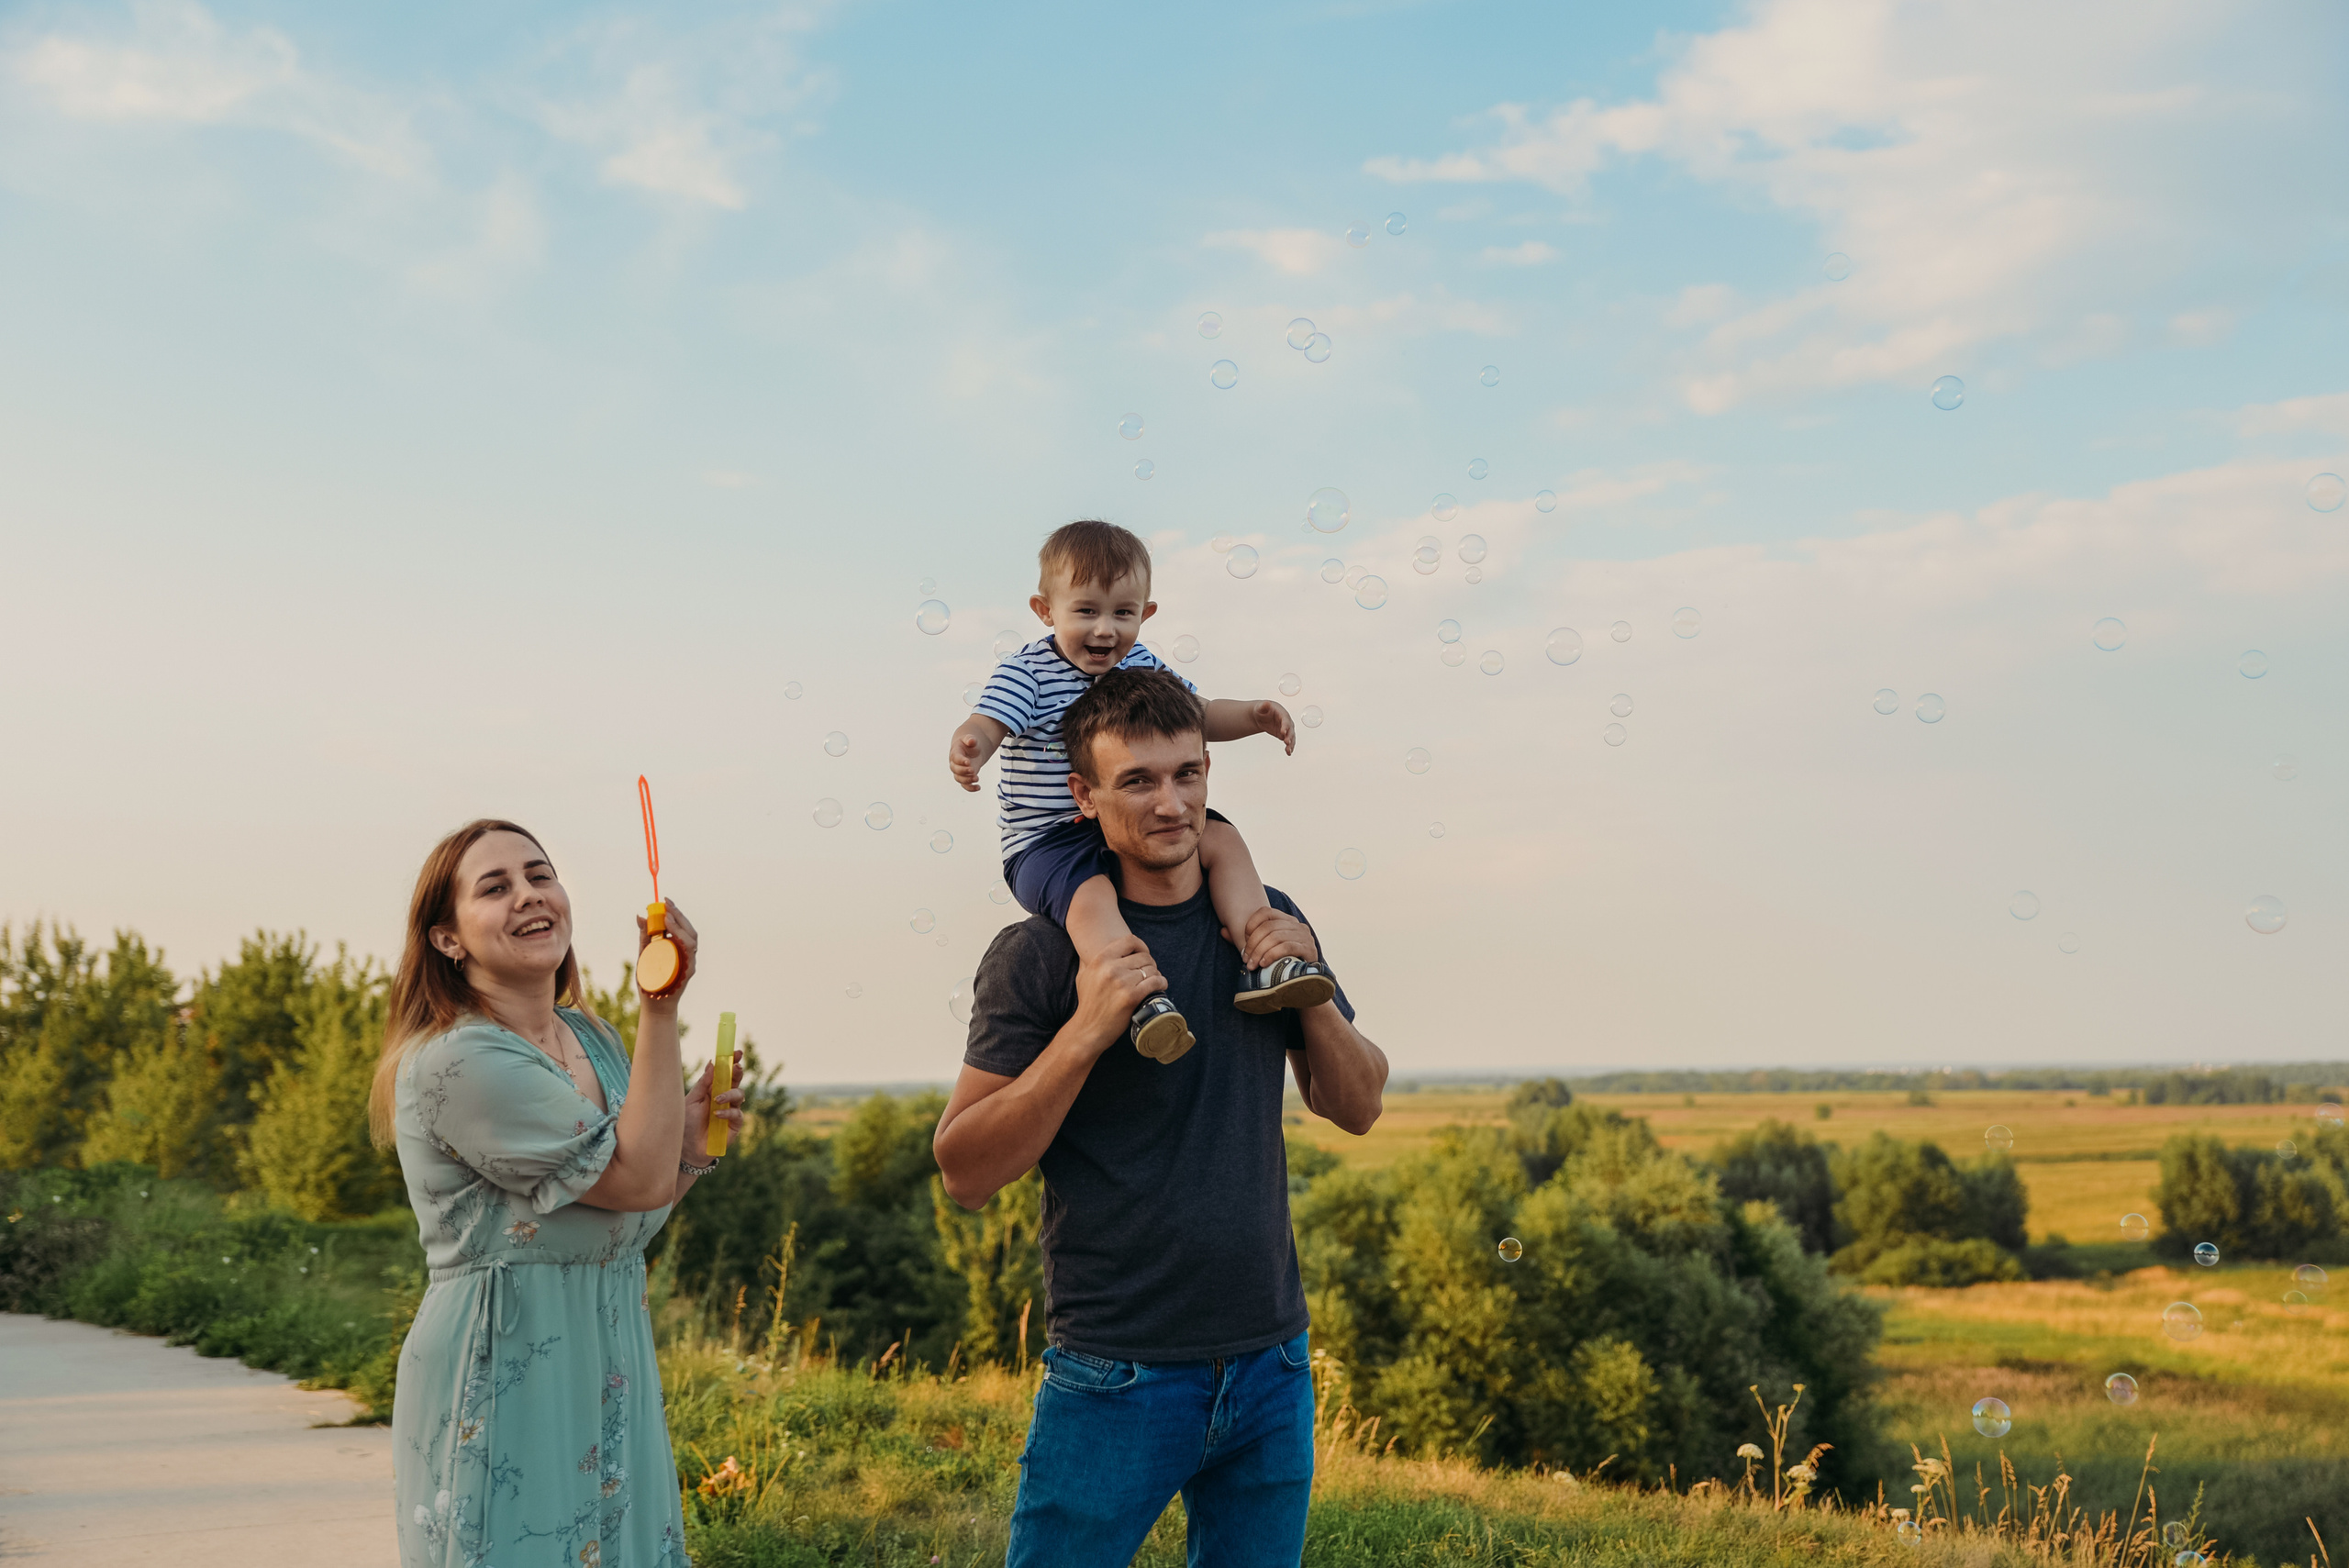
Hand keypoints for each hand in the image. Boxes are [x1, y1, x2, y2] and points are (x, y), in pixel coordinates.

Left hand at [635, 899, 697, 1006]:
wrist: (654, 1004)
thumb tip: (640, 916)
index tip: (665, 901)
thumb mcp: (645, 953)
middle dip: (679, 916)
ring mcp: (689, 963)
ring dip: (681, 928)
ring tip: (667, 918)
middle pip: (689, 930)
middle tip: (666, 906)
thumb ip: (645, 936)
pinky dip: (683, 944)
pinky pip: (689, 956)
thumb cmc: (650, 980)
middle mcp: (687, 953)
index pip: (681, 925)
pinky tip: (674, 937)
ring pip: (692, 940)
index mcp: (678, 947)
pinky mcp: (688, 972)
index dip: (675, 912)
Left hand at [682, 1050, 745, 1162]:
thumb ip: (703, 1084)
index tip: (736, 1053)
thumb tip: (712, 1063)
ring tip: (717, 1099)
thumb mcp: (691, 1100)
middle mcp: (723, 1098)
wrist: (686, 1148)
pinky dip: (728, 1112)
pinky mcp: (734, 1125)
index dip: (731, 1062)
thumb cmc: (685, 1123)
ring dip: (730, 1094)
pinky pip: (738, 1114)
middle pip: (736, 1081)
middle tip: (737, 1067)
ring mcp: (730, 1111)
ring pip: (740, 1095)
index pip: (725, 1073)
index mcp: (712, 1089)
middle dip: (738, 1072)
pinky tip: (717, 1115)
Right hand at [949, 731, 984, 791]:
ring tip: (977, 778)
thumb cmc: (969, 743)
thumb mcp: (969, 739)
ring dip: (967, 780)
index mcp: (955, 753)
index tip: (968, 762)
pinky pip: (965, 785)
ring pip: (959, 779)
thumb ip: (970, 739)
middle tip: (973, 770)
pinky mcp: (965, 778)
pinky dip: (971, 788)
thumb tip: (972, 741)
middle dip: (964, 771)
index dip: (961, 761)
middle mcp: (955, 764)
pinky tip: (979, 787)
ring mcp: (959, 772)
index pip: (956, 758)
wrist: (970, 750)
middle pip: (955, 770)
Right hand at [1071, 934, 1169, 1055]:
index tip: (1143, 955)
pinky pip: (1155, 982)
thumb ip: (1093, 960)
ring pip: (1151, 970)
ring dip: (1156, 975)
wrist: (1087, 1030)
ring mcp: (1122, 982)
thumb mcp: (1083, 975)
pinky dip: (1161, 983)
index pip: (1130, 941)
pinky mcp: (1132, 997)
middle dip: (1150, 965)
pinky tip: (1160, 986)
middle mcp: (1111, 968)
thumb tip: (1102, 946)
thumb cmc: (1088, 1004)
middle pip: (1144, 957)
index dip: (1141, 947)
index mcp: (1100, 960)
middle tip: (1148, 974)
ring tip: (1153, 982)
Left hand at [1222, 906, 1318, 970]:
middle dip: (1253, 944)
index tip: (1244, 940)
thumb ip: (1245, 941)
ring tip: (1253, 965)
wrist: (1305, 986)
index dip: (1251, 924)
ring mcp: (1305, 936)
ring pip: (1276, 936)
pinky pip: (1286, 947)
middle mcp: (1297, 925)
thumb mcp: (1262, 951)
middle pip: (1268, 926)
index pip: (1266, 912)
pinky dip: (1271, 955)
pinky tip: (1264, 964)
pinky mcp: (1310, 949)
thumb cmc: (1281, 966)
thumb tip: (1223, 931)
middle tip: (1246, 959)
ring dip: (1259, 951)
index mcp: (1286, 921)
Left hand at [1252, 700, 1295, 754]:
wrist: (1261, 715)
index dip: (1285, 725)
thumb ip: (1264, 705)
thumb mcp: (1261, 707)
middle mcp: (1287, 721)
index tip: (1283, 732)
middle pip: (1290, 729)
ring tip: (1288, 750)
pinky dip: (1289, 747)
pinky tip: (1288, 753)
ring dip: (1291, 744)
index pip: (1285, 719)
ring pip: (1291, 737)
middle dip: (1289, 736)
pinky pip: (1289, 742)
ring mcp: (1286, 729)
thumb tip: (1266, 703)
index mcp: (1282, 713)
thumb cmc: (1262, 709)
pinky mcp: (1284, 735)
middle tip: (1286, 742)